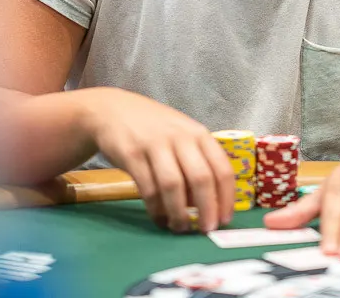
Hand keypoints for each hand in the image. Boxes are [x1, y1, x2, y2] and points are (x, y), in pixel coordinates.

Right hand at [83, 88, 234, 233]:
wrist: (113, 110)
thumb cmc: (155, 129)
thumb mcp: (182, 137)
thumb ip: (196, 164)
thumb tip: (208, 205)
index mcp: (199, 134)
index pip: (221, 168)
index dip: (226, 198)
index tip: (224, 220)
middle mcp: (180, 137)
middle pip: (200, 178)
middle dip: (206, 209)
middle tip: (206, 230)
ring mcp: (155, 144)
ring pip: (173, 185)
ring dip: (179, 213)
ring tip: (180, 228)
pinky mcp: (131, 154)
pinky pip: (148, 188)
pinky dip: (156, 209)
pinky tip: (159, 219)